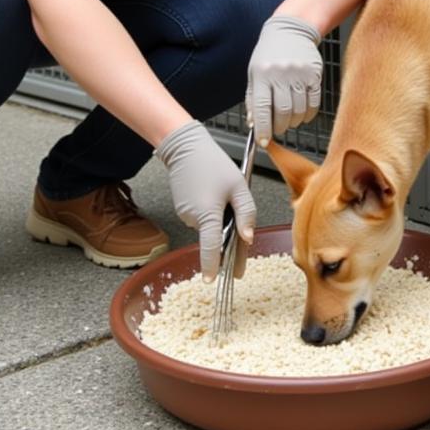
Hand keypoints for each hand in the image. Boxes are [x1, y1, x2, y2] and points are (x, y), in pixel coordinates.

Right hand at [155, 121, 255, 281]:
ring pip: (210, 227)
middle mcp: (194, 219)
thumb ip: (246, 213)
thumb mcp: (238, 186)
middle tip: (239, 238)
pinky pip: (202, 218)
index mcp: (208, 215)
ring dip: (220, 221)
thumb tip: (247, 239)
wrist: (185, 147)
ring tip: (224, 197)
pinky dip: (211, 213)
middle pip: (216, 238)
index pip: (211, 248)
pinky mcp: (182, 208)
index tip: (213, 281)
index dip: (213, 266)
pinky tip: (213, 196)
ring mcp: (185, 214)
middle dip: (229, 240)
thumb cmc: (213, 164)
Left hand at [245, 15, 322, 145]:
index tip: (263, 141)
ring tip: (288, 121)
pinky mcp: (315, 75)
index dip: (262, 129)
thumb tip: (254, 124)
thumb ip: (252, 98)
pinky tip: (302, 115)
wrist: (291, 29)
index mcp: (262, 74)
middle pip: (282, 112)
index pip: (261, 108)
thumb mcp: (254, 72)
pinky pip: (313, 103)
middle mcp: (281, 74)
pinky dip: (308, 115)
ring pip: (298, 110)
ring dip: (293, 122)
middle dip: (278, 127)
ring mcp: (300, 74)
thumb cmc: (269, 52)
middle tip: (276, 129)